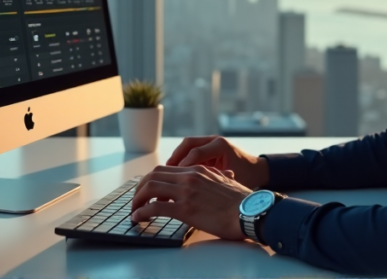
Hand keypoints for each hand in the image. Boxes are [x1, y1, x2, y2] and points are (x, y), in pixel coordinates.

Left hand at [130, 165, 252, 240]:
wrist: (251, 212)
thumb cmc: (242, 201)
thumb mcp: (227, 181)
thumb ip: (219, 177)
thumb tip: (224, 176)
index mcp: (198, 170)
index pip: (165, 169)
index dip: (151, 179)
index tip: (147, 190)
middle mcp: (190, 177)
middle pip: (153, 175)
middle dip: (140, 188)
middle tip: (137, 200)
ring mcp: (186, 192)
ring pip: (150, 188)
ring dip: (137, 199)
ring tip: (135, 210)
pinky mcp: (185, 209)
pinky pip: (155, 208)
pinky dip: (142, 212)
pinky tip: (138, 218)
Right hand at [166, 136, 269, 189]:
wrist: (259, 171)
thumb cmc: (248, 179)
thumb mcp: (230, 183)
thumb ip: (214, 183)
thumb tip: (195, 191)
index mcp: (221, 147)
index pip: (196, 153)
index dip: (183, 167)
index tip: (174, 181)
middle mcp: (215, 140)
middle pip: (187, 144)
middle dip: (175, 158)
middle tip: (164, 173)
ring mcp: (211, 142)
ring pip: (187, 145)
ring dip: (176, 159)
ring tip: (167, 174)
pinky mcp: (209, 148)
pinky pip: (191, 150)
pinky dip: (183, 160)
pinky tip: (177, 174)